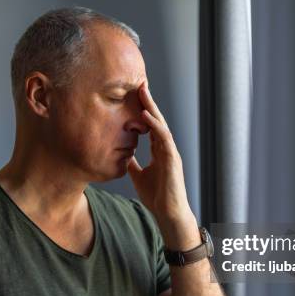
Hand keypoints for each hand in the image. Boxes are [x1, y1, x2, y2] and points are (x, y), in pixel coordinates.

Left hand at [127, 82, 200, 250]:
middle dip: (147, 101)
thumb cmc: (157, 196)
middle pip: (156, 119)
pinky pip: (164, 138)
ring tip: (142, 91)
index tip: (132, 95)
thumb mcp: (138, 176)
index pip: (149, 125)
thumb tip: (121, 154)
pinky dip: (155, 126)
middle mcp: (165, 148)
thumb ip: (132, 163)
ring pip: (161, 124)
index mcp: (159, 150)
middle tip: (138, 82)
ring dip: (151, 107)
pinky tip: (145, 115)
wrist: (168, 213)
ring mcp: (170, 152)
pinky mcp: (173, 159)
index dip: (142, 109)